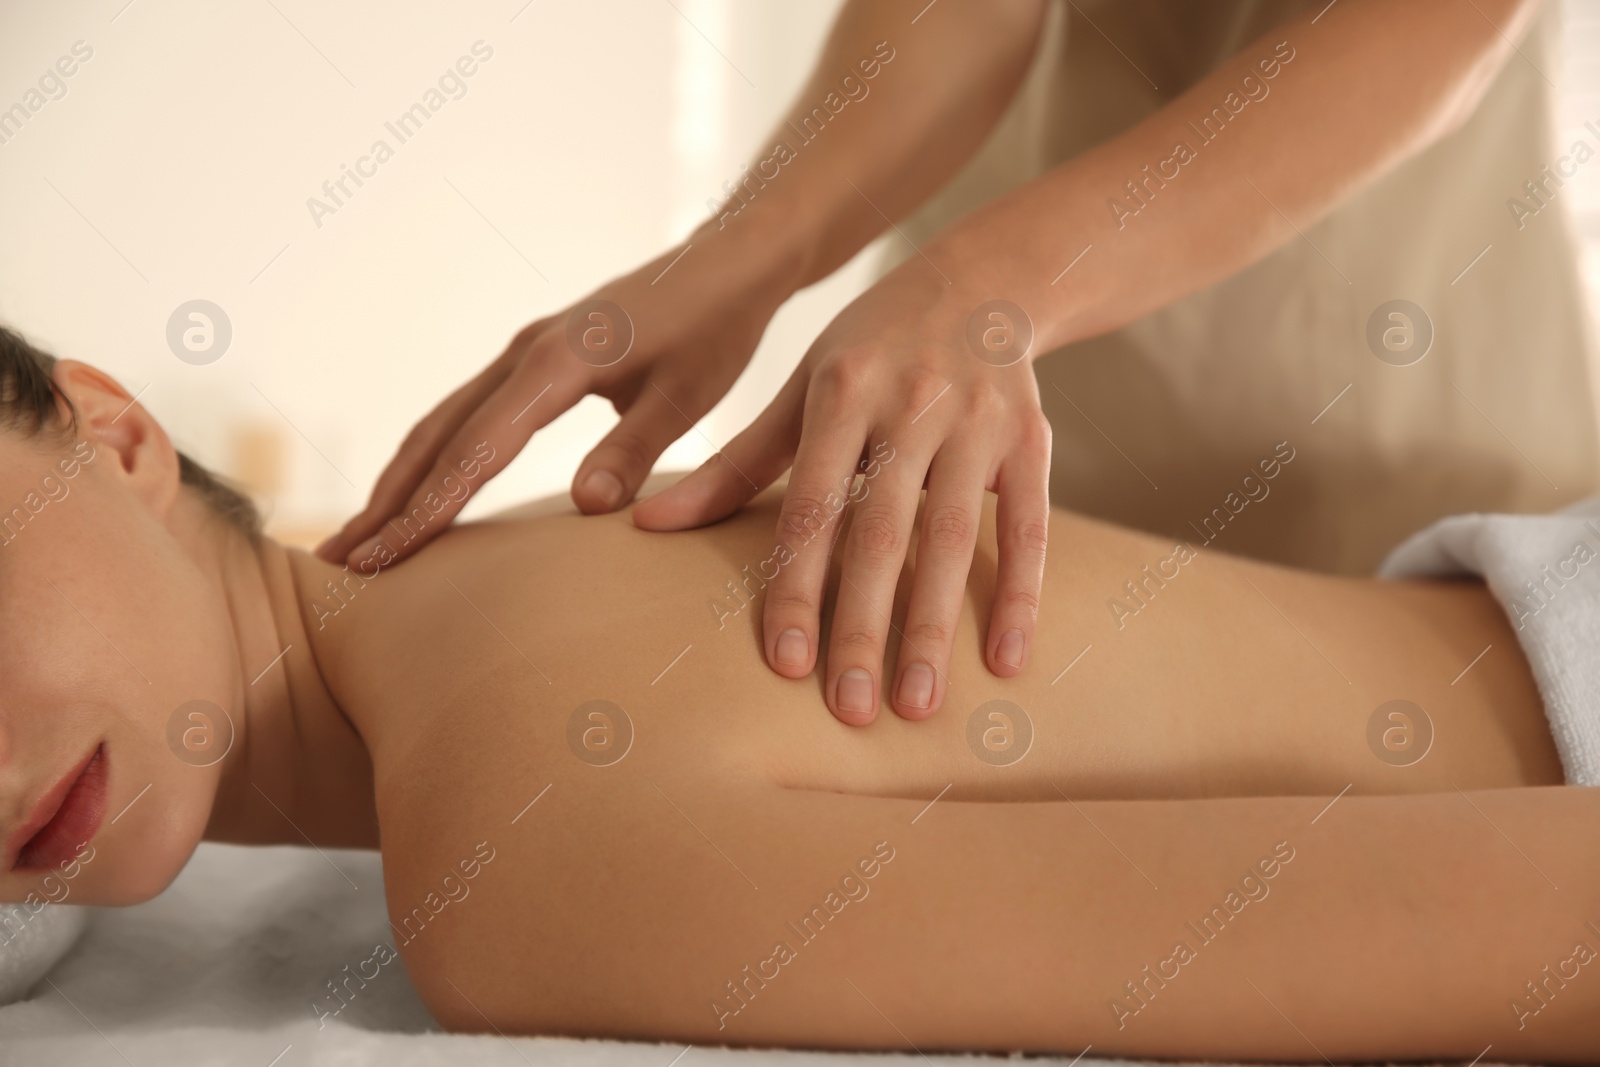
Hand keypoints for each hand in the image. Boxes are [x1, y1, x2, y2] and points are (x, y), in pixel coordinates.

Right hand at [315, 225, 805, 569]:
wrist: (726, 262)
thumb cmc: (716, 329)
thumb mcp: (688, 394)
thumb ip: (635, 446)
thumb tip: (586, 506)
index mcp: (557, 363)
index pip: (476, 450)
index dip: (427, 509)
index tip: (383, 560)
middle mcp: (525, 353)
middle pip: (436, 436)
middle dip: (386, 502)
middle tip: (338, 564)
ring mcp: (524, 351)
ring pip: (441, 422)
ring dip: (398, 480)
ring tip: (361, 537)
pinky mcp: (536, 357)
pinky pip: (466, 411)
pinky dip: (432, 455)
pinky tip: (420, 490)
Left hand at [635, 257, 1051, 724]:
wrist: (981, 279)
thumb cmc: (869, 348)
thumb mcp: (799, 388)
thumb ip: (734, 463)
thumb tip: (647, 525)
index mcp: (842, 391)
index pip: (811, 504)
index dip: (796, 585)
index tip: (785, 663)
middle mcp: (911, 404)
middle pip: (883, 531)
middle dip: (864, 626)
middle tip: (849, 712)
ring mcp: (977, 420)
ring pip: (954, 536)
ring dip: (936, 626)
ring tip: (918, 706)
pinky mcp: (1031, 437)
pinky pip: (1029, 524)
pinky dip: (1020, 593)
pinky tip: (1006, 661)